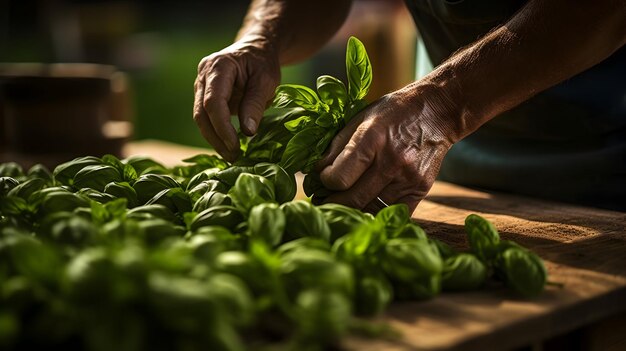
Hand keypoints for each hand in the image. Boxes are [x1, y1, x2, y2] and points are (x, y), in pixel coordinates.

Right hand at [194, 36, 279, 161]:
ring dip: (215, 139)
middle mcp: (203, 75)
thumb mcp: (266, 81)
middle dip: (216, 138)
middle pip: (201, 113)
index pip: (213, 102)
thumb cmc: (263, 62)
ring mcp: (201, 85)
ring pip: (201, 118)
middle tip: (234, 157)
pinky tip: (229, 146)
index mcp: (218, 66)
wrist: (256, 49)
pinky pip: (207, 117)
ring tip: (232, 156)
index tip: (235, 145)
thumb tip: (248, 132)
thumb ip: (255, 104)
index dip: (222, 126)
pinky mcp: (204, 95)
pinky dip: (217, 133)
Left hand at [317, 83, 461, 213]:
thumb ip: (337, 147)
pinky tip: (367, 206)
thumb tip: (317, 172)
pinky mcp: (420, 190)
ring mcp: (408, 178)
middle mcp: (391, 161)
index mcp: (372, 139)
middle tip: (323, 201)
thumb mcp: (360, 119)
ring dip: (353, 209)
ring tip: (343, 203)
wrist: (436, 113)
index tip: (323, 178)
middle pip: (353, 199)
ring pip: (371, 209)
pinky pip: (392, 213)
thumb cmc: (393, 113)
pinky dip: (376, 212)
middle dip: (332, 202)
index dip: (325, 182)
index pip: (339, 178)